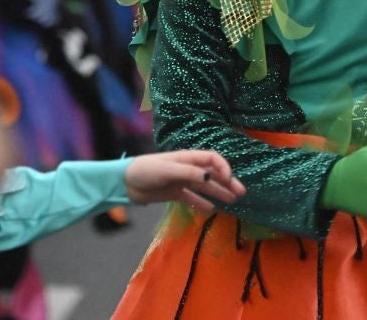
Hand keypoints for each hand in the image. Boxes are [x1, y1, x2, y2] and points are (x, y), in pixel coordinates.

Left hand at [124, 151, 244, 212]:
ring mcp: (182, 181)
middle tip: (241, 193)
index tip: (230, 179)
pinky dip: (201, 203)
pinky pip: (192, 198)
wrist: (126, 182)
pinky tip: (210, 209)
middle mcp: (187, 169)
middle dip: (227, 182)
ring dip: (218, 193)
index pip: (212, 159)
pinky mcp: (174, 193)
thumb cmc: (147, 170)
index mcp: (187, 158)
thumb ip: (189, 173)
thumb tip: (210, 177)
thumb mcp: (168, 170)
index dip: (223, 167)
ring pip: (205, 187)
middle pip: (212, 174)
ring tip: (232, 201)